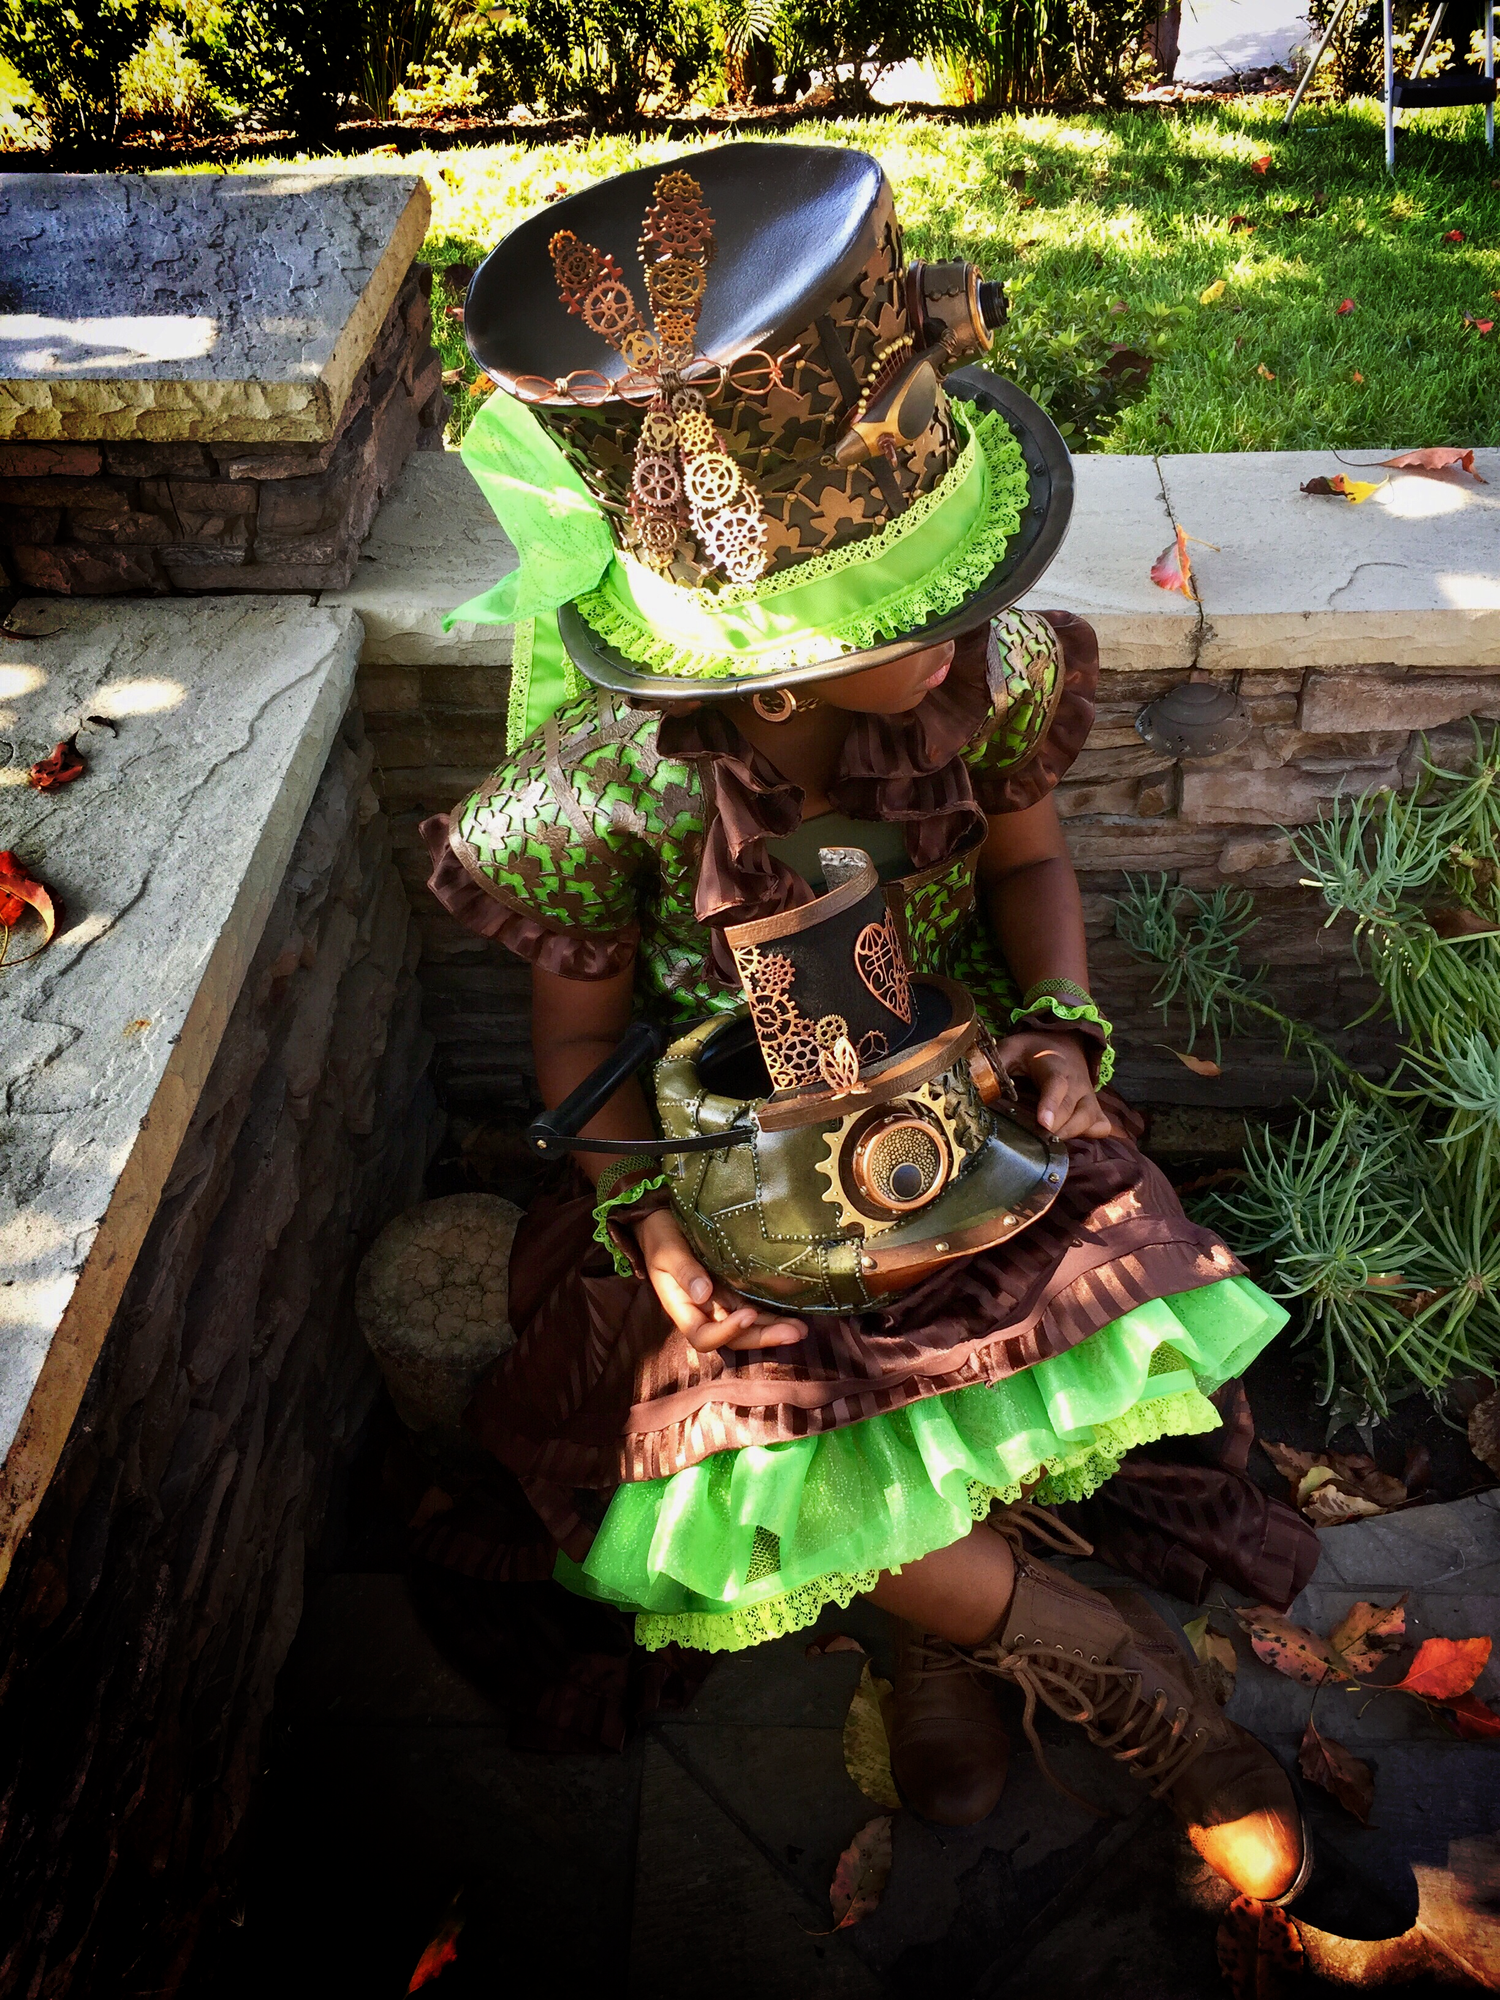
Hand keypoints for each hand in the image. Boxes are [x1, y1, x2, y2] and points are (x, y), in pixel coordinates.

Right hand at [634, 1207, 807, 1353]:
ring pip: (750, 1326)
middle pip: (735, 1337)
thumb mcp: (667, 1250)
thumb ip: (684, 1271)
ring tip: (802, 1329)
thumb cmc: (661, 1235)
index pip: (704, 1336)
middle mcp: (706, 1311)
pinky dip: (774, 1313)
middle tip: (795, 1333)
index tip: (748, 1314)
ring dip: (774, 1329)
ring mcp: (723, 1302)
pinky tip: (796, 1311)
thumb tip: (703, 1295)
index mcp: (683, 1308)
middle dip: (763, 1337)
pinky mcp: (736, 1288)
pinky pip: (756, 1306)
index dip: (727, 1332)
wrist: (662, 1221)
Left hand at [992, 1028, 1111, 1141]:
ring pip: (1089, 1120)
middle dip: (1057, 1127)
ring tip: (1049, 1142)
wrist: (1065, 1043)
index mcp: (1055, 1066)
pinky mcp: (1095, 1108)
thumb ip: (996, 1063)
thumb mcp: (1012, 1048)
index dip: (1051, 1104)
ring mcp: (1089, 1097)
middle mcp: (1077, 1083)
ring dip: (1072, 1133)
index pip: (1057, 1085)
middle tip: (1038, 1139)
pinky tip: (1073, 1137)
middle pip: (1073, 1109)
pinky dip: (1092, 1135)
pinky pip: (1101, 1126)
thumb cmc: (1034, 1051)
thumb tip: (976, 1082)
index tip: (1043, 1123)